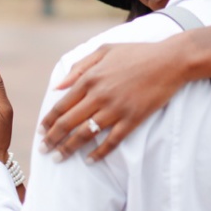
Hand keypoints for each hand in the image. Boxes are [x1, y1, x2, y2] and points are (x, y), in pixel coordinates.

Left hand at [38, 40, 185, 162]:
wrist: (170, 60)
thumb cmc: (137, 53)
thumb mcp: (104, 50)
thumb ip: (79, 67)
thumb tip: (58, 86)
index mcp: (90, 78)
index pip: (62, 105)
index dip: (49, 121)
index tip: (41, 132)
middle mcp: (99, 95)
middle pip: (68, 123)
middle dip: (52, 139)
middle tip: (43, 150)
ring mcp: (116, 109)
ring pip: (85, 134)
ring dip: (69, 148)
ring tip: (58, 158)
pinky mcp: (133, 119)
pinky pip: (112, 141)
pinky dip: (99, 153)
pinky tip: (90, 160)